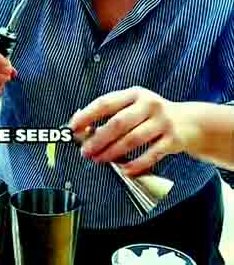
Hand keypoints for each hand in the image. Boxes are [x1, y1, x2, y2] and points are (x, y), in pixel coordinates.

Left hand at [68, 87, 200, 175]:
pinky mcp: (172, 140)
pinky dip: (135, 164)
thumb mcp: (134, 105)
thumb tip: (82, 129)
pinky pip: (150, 155)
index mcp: (134, 94)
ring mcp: (162, 122)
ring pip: (132, 140)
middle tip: (85, 151)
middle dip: (98, 139)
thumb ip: (112, 114)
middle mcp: (148, 104)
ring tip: (99, 159)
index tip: (73, 128)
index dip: (87, 116)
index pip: (105, 103)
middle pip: (118, 123)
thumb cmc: (153, 115)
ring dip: (112, 152)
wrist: (191, 122)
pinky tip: (124, 170)